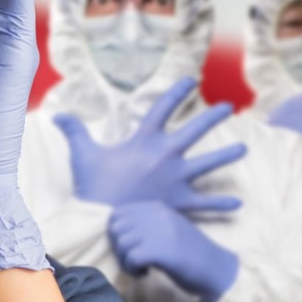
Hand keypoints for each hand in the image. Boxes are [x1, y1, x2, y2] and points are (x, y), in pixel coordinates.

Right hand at [55, 77, 246, 210]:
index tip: (191, 80)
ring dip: (227, 155)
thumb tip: (58, 114)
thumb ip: (74, 132)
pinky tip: (237, 204)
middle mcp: (165, 156)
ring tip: (244, 149)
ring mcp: (176, 179)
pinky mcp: (179, 203)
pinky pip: (205, 204)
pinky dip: (221, 205)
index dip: (177, 92)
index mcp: (144, 141)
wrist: (103, 220)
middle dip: (213, 117)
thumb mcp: (83, 155)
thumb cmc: (93, 187)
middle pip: (195, 131)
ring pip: (208, 164)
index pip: (163, 108)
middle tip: (229, 108)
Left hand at [108, 201, 240, 301]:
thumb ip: (144, 225)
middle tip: (133, 260)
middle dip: (119, 248)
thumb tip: (113, 231)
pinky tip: (146, 273)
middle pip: (116, 229)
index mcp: (157, 207)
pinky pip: (131, 258)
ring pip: (121, 244)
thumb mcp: (166, 230)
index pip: (117, 214)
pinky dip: (133, 270)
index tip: (129, 247)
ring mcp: (159, 231)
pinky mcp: (161, 250)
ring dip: (126, 262)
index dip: (116, 234)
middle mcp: (157, 215)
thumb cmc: (189, 253)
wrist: (217, 269)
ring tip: (141, 268)